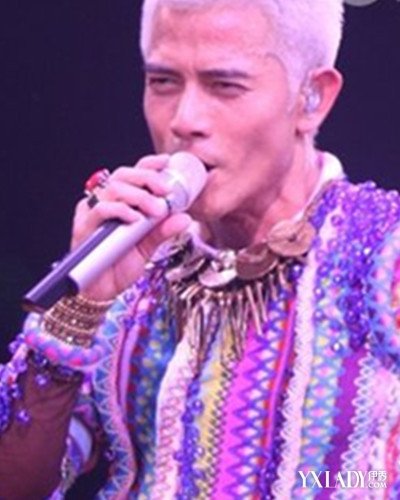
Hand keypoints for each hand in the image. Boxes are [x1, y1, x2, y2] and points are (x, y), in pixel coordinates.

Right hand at [71, 154, 192, 300]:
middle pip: (123, 175)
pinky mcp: (83, 226)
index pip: (134, 173)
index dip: (150, 165)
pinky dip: (121, 210)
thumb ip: (163, 231)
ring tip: (156, 209)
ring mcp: (93, 212)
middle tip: (166, 191)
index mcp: (122, 202)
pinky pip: (101, 209)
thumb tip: (184, 217)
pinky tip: (135, 219)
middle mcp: (105, 202)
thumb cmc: (120, 265)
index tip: (169, 163)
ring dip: (139, 195)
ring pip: (113, 188)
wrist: (102, 291)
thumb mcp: (148, 247)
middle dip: (148, 178)